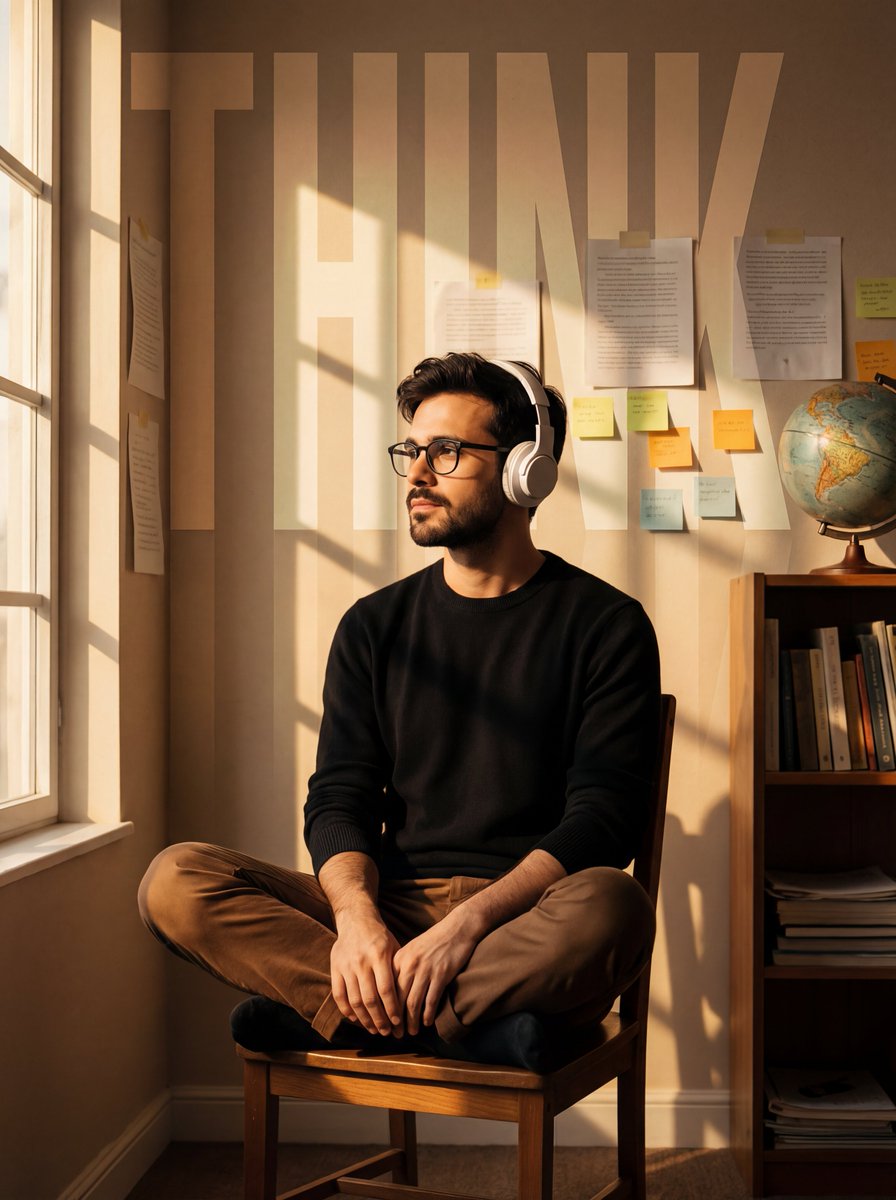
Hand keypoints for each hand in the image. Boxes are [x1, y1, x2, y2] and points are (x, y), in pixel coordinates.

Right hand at [329, 915, 403, 1036]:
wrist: (356, 919)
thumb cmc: (380, 937)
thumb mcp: (394, 948)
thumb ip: (397, 970)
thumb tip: (408, 998)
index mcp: (379, 956)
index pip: (386, 990)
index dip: (392, 1009)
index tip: (398, 1023)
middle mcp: (361, 962)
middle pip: (370, 999)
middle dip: (379, 1020)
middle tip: (387, 1032)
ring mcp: (346, 966)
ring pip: (354, 1001)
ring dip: (364, 1019)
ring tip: (374, 1030)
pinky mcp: (335, 968)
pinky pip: (339, 995)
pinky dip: (347, 1010)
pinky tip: (356, 1019)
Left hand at [392, 915, 478, 1035]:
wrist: (457, 929)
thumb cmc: (434, 941)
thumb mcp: (412, 950)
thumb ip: (400, 968)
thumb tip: (391, 992)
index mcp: (399, 959)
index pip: (386, 990)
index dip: (385, 1009)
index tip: (385, 1022)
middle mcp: (409, 965)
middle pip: (398, 999)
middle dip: (396, 1021)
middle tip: (396, 1034)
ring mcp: (425, 970)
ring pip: (413, 1003)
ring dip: (411, 1021)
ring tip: (412, 1032)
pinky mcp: (441, 974)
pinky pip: (431, 1000)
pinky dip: (427, 1014)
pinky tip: (427, 1023)